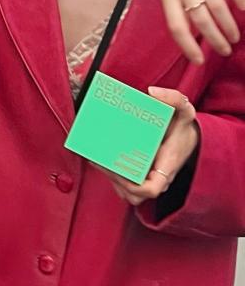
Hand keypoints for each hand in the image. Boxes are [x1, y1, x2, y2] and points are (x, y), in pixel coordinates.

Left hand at [101, 87, 198, 205]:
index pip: (150, 189)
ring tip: (95, 160)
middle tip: (96, 159)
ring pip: (128, 192)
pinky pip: (126, 185)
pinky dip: (113, 177)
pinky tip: (100, 160)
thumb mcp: (185, 110)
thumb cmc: (183, 127)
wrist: (189, 137)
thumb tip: (152, 92)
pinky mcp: (142, 175)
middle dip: (113, 178)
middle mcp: (158, 177)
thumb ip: (174, 98)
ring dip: (112, 180)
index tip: (117, 168)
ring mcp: (150, 178)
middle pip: (133, 193)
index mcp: (167, 166)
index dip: (132, 184)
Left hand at [161, 0, 244, 62]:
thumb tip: (188, 37)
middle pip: (199, 18)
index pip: (175, 24)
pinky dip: (241, 0)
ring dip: (227, 24)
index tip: (199, 60)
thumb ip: (177, 6)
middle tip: (225, 50)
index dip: (187, 44)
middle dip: (213, 39)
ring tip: (235, 36)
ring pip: (216, 4)